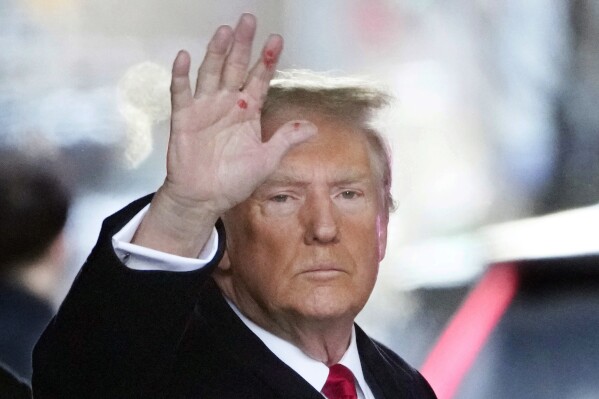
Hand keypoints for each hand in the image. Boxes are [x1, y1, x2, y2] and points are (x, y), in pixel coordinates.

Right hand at [132, 13, 315, 256]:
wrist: (204, 198)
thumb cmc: (233, 181)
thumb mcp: (266, 160)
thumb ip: (286, 139)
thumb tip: (313, 127)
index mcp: (248, 112)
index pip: (259, 79)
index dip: (267, 60)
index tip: (277, 40)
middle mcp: (227, 105)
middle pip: (236, 68)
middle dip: (243, 45)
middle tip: (249, 21)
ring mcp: (204, 109)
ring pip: (211, 73)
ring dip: (217, 52)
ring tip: (225, 32)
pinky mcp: (184, 118)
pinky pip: (181, 93)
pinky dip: (181, 76)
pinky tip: (185, 58)